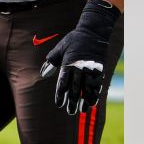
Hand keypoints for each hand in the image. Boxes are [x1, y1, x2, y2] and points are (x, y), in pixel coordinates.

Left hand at [40, 0, 119, 114]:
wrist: (94, 31)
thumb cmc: (74, 40)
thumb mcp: (59, 49)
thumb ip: (51, 62)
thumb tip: (43, 74)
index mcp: (68, 65)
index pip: (63, 83)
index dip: (61, 95)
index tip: (59, 104)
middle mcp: (80, 69)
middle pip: (76, 89)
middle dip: (73, 102)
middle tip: (70, 112)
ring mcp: (91, 69)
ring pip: (88, 89)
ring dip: (85, 101)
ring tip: (82, 110)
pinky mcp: (100, 68)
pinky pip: (98, 84)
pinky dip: (96, 94)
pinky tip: (93, 102)